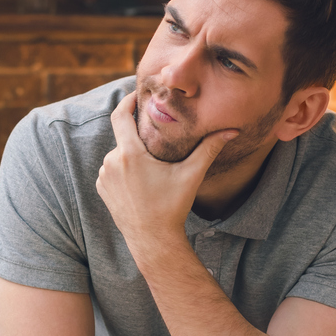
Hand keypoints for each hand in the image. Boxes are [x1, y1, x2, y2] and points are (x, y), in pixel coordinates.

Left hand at [96, 91, 234, 255]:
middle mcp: (112, 162)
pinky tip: (140, 182)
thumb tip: (232, 130)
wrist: (153, 240)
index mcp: (129, 154)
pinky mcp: (103, 189)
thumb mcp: (191, 175)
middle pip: (124, 137)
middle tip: (157, 139)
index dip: (127, 101)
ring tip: (151, 165)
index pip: (120, 115)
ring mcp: (104, 177)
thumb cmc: (172, 207)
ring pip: (118, 154)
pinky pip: (112, 169)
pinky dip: (124, 169)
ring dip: (132, 154)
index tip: (137, 95)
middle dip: (139, 136)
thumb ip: (209, 149)